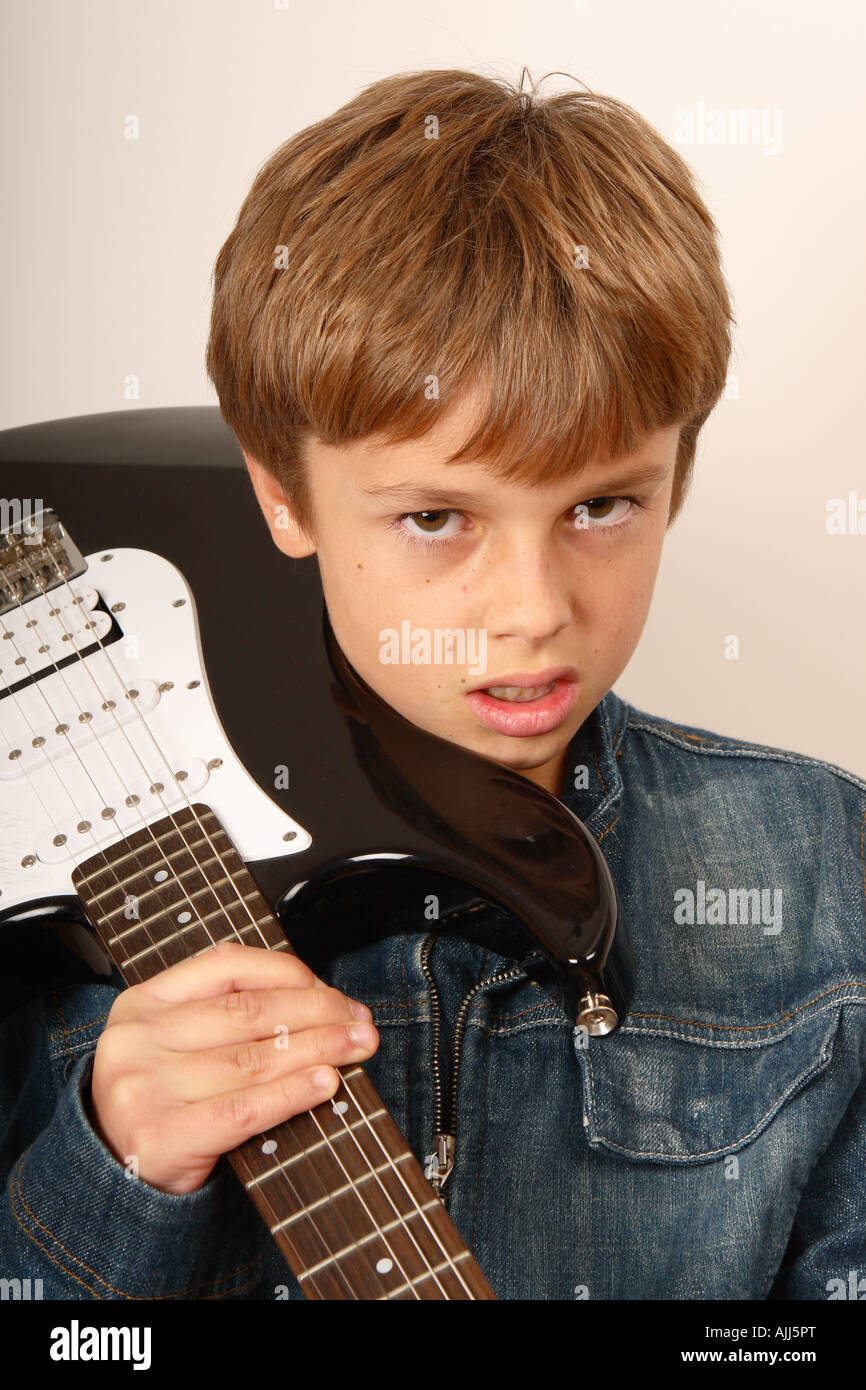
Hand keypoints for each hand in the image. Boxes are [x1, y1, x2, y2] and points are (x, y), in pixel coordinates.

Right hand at [87, 939, 378, 1193]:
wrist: (112, 1175)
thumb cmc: (161, 1100)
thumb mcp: (176, 1042)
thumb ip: (229, 1015)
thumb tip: (321, 1002)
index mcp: (143, 1001)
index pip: (227, 965)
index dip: (289, 974)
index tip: (332, 991)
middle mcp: (139, 1038)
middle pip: (247, 1012)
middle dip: (317, 1013)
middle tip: (360, 1021)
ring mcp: (146, 1087)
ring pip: (252, 1059)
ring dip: (318, 1049)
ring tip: (356, 1047)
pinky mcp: (162, 1136)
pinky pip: (244, 1108)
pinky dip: (293, 1092)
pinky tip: (326, 1083)